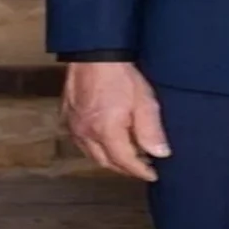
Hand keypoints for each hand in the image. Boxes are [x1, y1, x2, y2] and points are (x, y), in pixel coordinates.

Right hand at [60, 61, 170, 180]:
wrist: (95, 54)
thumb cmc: (120, 74)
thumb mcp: (144, 99)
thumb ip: (151, 130)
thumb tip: (161, 154)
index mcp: (106, 131)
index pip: (125, 162)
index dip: (140, 170)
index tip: (152, 174)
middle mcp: (86, 134)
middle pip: (107, 162)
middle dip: (125, 168)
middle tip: (142, 166)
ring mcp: (74, 127)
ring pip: (92, 155)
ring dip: (110, 159)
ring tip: (128, 156)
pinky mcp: (67, 118)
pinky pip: (82, 142)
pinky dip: (96, 147)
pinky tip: (107, 141)